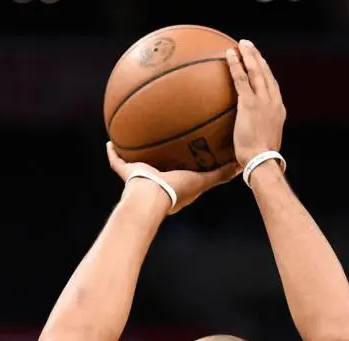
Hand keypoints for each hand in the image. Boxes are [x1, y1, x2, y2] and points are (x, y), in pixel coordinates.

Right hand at [106, 142, 237, 214]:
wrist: (152, 196)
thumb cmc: (177, 189)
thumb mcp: (202, 180)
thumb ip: (220, 174)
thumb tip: (239, 165)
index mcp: (173, 185)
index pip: (179, 173)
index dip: (182, 164)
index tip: (186, 152)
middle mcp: (156, 182)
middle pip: (157, 166)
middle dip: (158, 157)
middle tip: (161, 141)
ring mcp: (139, 179)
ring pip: (135, 164)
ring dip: (134, 153)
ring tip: (133, 136)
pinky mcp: (126, 174)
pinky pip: (116, 162)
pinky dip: (112, 153)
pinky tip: (109, 141)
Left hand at [225, 40, 285, 168]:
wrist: (262, 161)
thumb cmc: (259, 159)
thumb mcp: (262, 143)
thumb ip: (257, 135)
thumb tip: (247, 139)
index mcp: (279, 110)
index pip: (273, 86)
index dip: (266, 72)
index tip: (261, 63)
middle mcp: (274, 102)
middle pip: (266, 74)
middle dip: (258, 58)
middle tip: (250, 46)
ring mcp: (263, 101)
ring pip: (256, 72)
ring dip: (249, 55)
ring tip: (241, 44)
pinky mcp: (249, 103)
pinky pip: (241, 79)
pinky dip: (236, 64)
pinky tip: (229, 54)